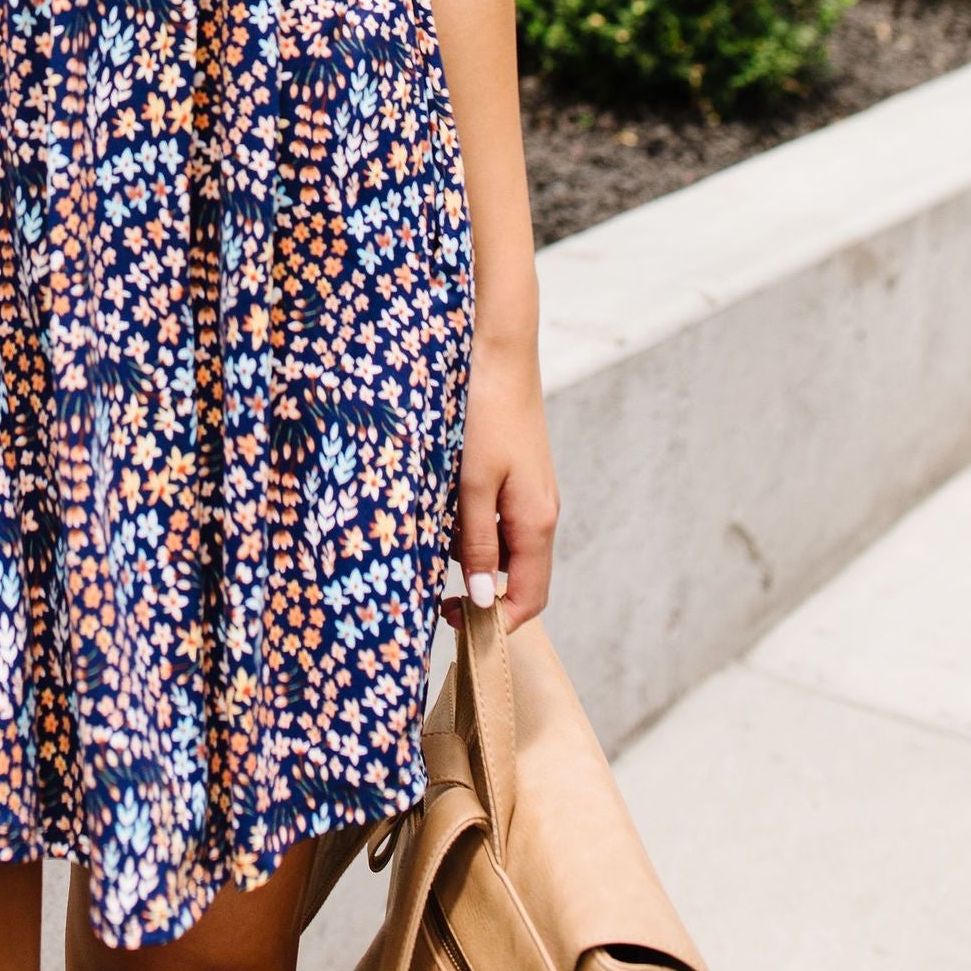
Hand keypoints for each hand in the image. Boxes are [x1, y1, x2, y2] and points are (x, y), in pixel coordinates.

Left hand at [443, 325, 558, 632]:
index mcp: (536, 522)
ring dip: (466, 546)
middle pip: (514, 575)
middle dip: (475, 584)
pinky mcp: (514, 471)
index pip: (529, 599)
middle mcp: (540, 511)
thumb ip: (476, 543)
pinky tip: (441, 496)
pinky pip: (493, 514)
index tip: (453, 622)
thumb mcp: (471, 483)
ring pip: (500, 543)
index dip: (496, 622)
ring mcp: (529, 490)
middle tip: (430, 580)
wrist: (496, 347)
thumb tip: (482, 599)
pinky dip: (467, 517)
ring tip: (431, 522)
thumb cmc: (484, 413)